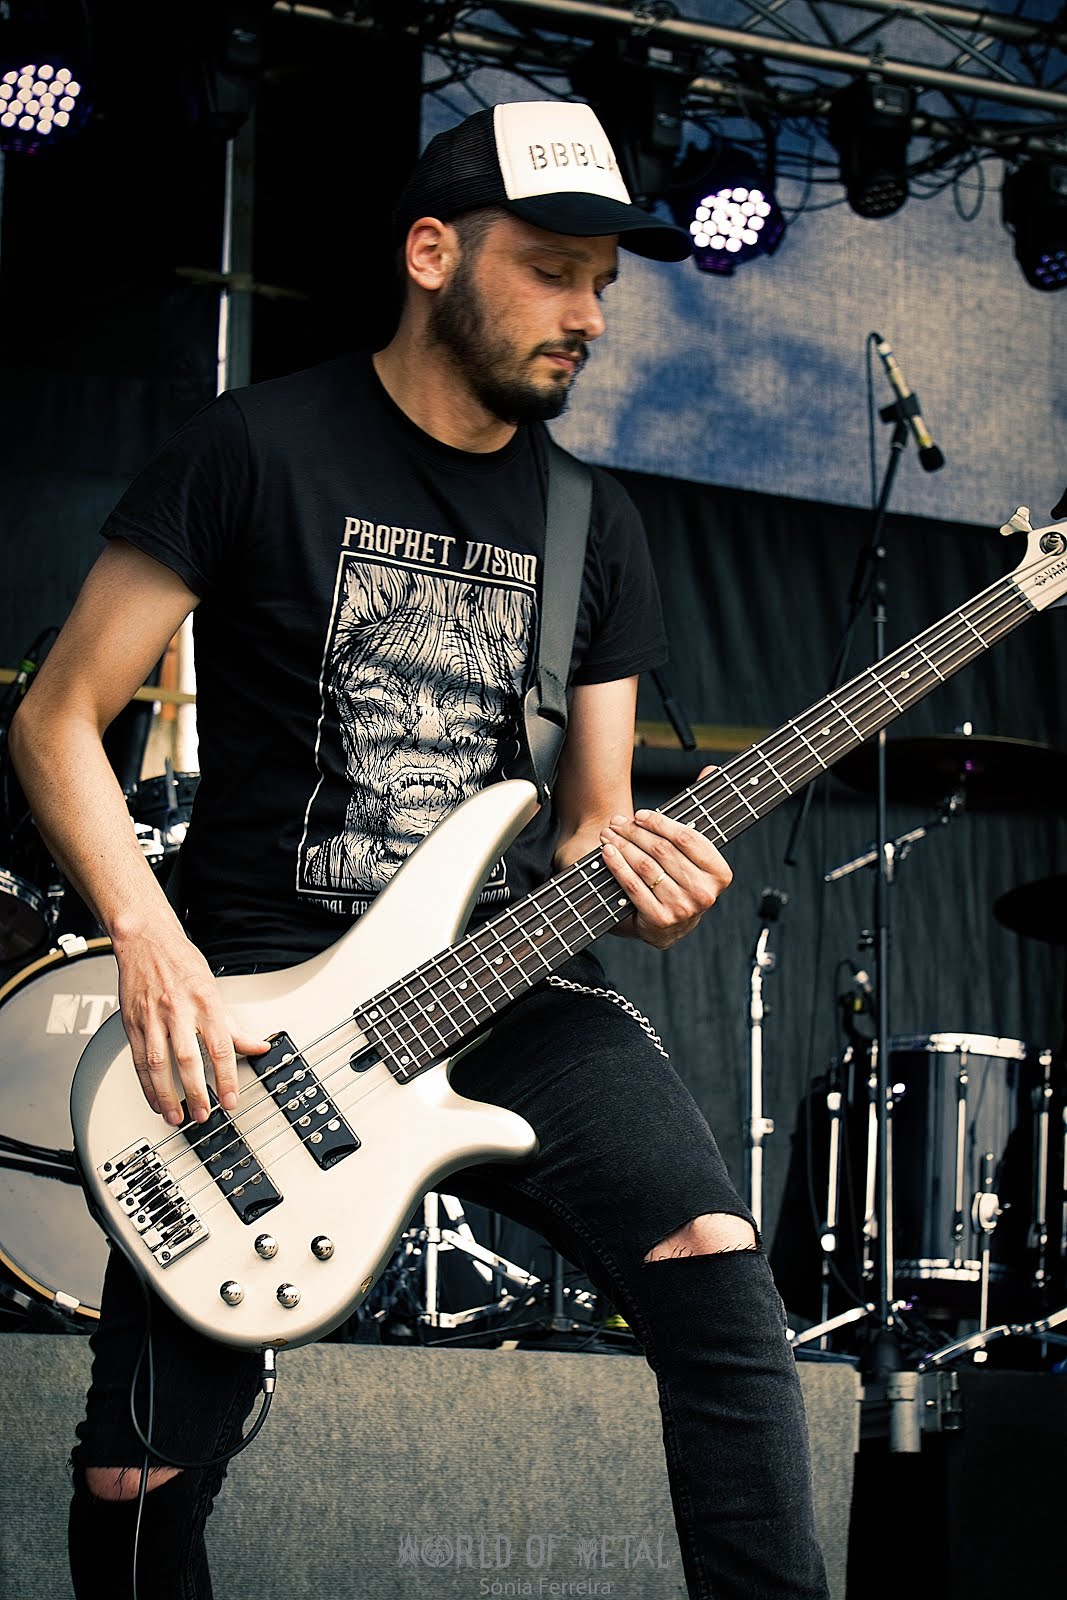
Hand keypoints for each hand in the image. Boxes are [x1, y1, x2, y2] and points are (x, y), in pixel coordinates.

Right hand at [113, 929, 269, 1124]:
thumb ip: (233, 1024)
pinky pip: (139, 1060)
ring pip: (159, 1064)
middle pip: (188, 1059)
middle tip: (204, 1114)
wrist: (146, 941)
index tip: (230, 1099)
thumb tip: (257, 1045)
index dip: (226, 1077)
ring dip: (168, 1095)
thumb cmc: (181, 962)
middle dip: (196, 1092)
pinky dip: (147, 1084)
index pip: (220, 1046)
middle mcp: (178, 1010)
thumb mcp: (214, 989)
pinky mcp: (132, 1022)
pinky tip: (155, 1100)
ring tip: (177, 1116)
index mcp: (205, 1001)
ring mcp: (153, 1017)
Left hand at [600, 773, 731, 948]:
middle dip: (635, 832)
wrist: (671, 925)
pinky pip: (633, 886)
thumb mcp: (696, 851)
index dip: (660, 823)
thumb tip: (710, 770)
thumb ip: (702, 811)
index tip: (641, 815)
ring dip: (622, 845)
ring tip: (609, 833)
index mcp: (720, 873)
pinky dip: (617, 866)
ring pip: (646, 866)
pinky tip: (607, 852)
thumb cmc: (682, 879)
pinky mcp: (659, 920)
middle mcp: (705, 893)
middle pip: (663, 851)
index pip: (687, 838)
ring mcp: (682, 909)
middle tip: (617, 822)